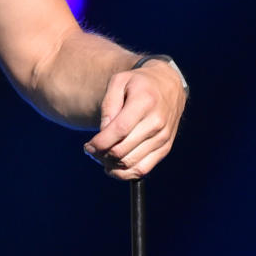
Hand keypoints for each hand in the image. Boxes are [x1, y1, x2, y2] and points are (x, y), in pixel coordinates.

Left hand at [83, 60, 186, 179]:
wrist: (168, 86)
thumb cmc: (138, 83)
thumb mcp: (119, 81)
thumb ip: (109, 105)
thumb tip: (103, 132)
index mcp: (145, 102)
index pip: (120, 130)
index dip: (100, 142)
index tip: (87, 146)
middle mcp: (157, 122)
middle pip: (123, 149)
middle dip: (102, 154)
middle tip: (91, 150)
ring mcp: (163, 137)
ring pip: (132, 163)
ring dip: (111, 165)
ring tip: (100, 157)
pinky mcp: (165, 148)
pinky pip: (143, 169)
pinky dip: (125, 174)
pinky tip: (113, 168)